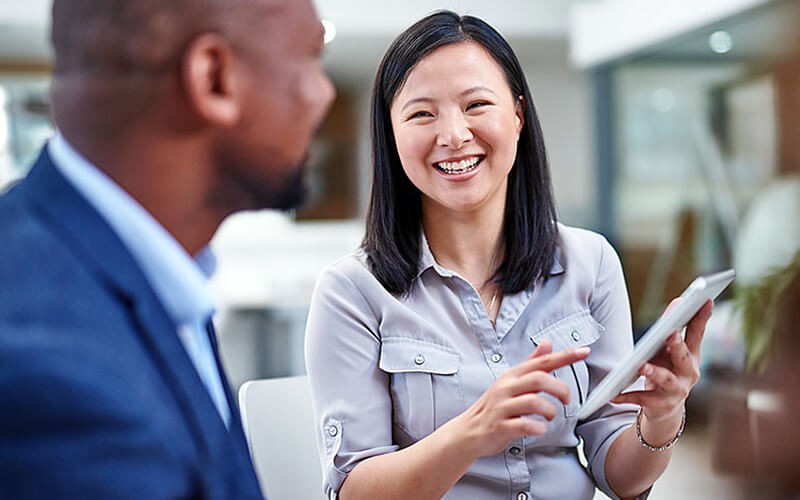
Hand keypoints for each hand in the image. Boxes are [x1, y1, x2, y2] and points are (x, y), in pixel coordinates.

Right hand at [451, 340, 589, 458]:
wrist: (469, 431)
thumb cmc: (495, 407)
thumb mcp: (512, 381)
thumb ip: (532, 364)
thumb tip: (548, 343)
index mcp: (512, 375)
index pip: (541, 361)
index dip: (564, 356)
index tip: (583, 352)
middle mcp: (506, 387)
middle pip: (539, 379)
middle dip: (560, 389)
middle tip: (566, 400)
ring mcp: (502, 406)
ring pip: (533, 401)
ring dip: (550, 410)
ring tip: (550, 416)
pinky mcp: (500, 425)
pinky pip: (523, 424)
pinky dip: (537, 427)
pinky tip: (539, 428)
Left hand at [612, 300, 712, 425]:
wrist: (664, 408)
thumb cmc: (667, 370)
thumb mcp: (670, 350)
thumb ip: (674, 328)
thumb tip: (679, 301)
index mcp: (691, 355)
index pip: (697, 333)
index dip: (702, 317)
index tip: (705, 300)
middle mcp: (688, 373)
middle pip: (684, 357)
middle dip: (678, 345)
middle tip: (671, 333)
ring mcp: (676, 390)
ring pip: (666, 380)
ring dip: (654, 372)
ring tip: (642, 366)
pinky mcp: (660, 405)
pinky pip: (642, 399)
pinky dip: (627, 396)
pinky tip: (614, 394)